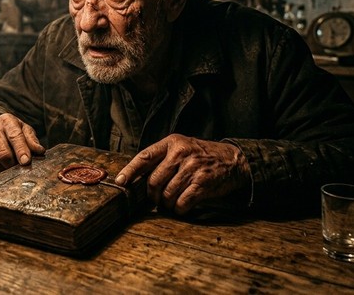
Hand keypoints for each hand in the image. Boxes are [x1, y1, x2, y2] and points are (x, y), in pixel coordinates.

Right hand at [0, 113, 44, 174]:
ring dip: (3, 170)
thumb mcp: (24, 130)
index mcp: (7, 120)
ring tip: (8, 168)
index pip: (14, 136)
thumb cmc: (11, 130)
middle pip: (3, 153)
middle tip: (17, 167)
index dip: (21, 151)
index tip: (26, 162)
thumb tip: (40, 151)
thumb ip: (32, 140)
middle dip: (12, 164)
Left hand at [114, 134, 249, 214]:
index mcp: (172, 143)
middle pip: (154, 180)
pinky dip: (179, 209)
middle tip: (157, 200)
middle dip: (152, 195)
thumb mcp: (182, 148)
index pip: (144, 157)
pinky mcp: (203, 182)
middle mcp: (181, 153)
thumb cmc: (203, 156)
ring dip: (167, 204)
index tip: (120, 182)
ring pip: (167, 193)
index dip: (130, 171)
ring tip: (171, 203)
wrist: (233, 160)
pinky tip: (181, 208)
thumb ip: (163, 159)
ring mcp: (192, 167)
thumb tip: (138, 179)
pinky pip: (183, 202)